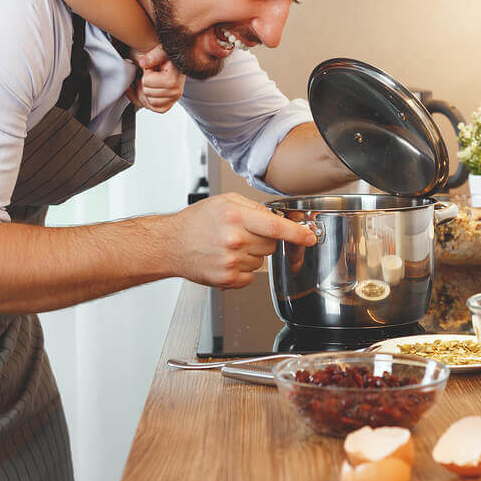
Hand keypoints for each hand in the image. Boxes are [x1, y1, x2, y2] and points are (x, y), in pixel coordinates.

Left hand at [126, 45, 184, 113]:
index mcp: (173, 80)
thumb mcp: (162, 51)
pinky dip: (148, 102)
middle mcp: (176, 92)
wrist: (176, 64)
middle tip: (151, 75)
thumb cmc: (169, 58)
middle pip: (146, 93)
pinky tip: (149, 92)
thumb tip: (142, 62)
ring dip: (145, 93)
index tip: (153, 68)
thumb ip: (153, 56)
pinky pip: (153, 108)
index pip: (146, 81)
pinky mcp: (169, 105)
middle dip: (145, 83)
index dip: (147, 73)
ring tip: (150, 83)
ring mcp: (173, 100)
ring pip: (149, 103)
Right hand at [167, 193, 316, 288]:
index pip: (276, 227)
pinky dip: (243, 270)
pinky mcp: (226, 279)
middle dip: (263, 241)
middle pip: (271, 246)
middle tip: (242, 235)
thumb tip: (278, 219)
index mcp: (236, 217)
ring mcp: (230, 262)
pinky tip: (226, 260)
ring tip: (228, 247)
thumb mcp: (225, 202)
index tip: (310, 237)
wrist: (171, 244)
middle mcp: (234, 240)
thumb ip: (254, 208)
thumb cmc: (196, 222)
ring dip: (251, 256)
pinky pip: (250, 277)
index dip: (297, 233)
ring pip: (262, 262)